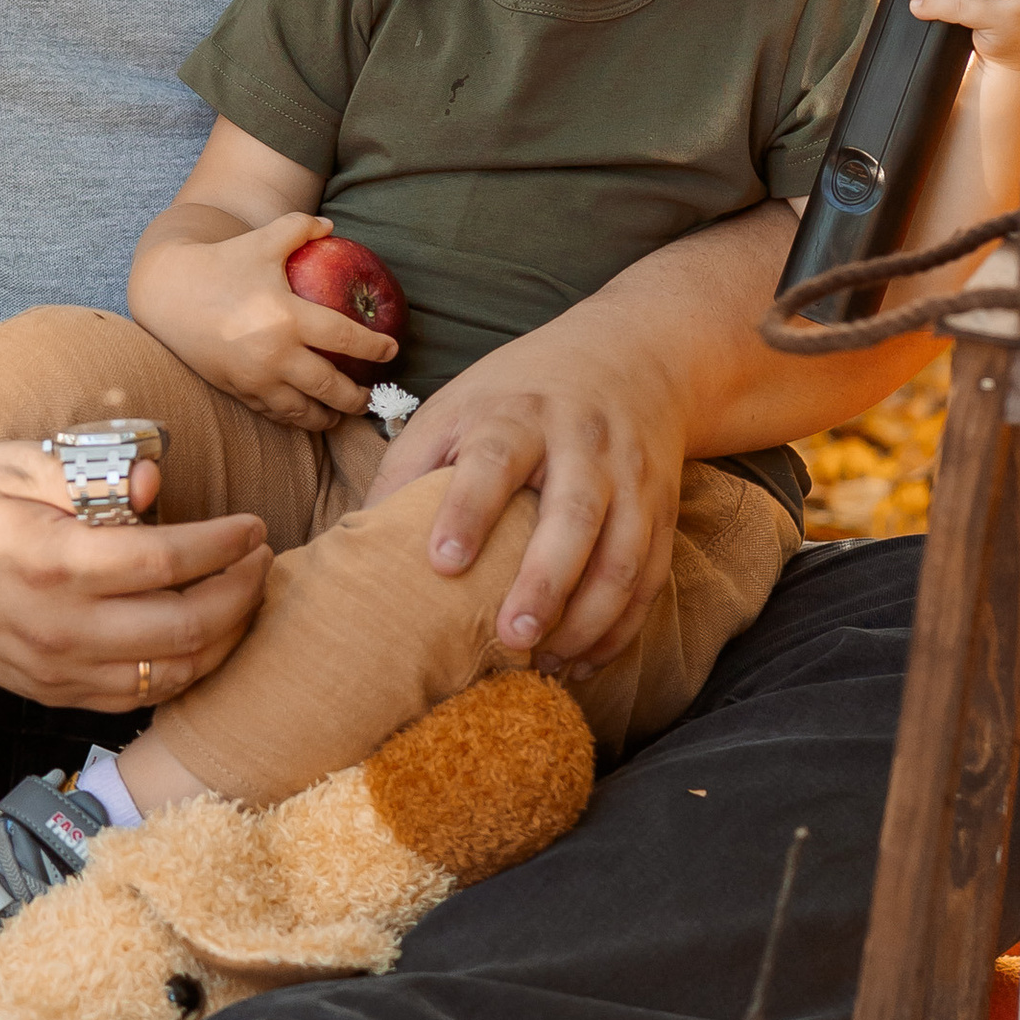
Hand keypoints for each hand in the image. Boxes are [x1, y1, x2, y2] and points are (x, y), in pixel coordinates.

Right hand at [0, 439, 270, 710]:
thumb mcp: (19, 462)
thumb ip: (93, 476)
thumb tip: (156, 484)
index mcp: (55, 563)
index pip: (169, 563)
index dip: (225, 546)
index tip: (254, 526)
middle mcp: (58, 629)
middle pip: (185, 628)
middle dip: (241, 593)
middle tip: (262, 558)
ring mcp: (53, 671)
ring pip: (169, 676)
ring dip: (224, 640)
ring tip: (243, 596)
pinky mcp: (47, 693)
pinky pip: (135, 699)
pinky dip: (182, 674)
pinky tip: (201, 638)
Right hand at [130, 210, 398, 425]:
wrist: (168, 294)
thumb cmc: (221, 264)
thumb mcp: (262, 240)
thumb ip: (299, 228)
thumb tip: (332, 227)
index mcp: (287, 316)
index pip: (344, 338)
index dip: (373, 347)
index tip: (391, 351)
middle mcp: (274, 353)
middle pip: (329, 386)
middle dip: (356, 397)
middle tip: (370, 396)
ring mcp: (255, 378)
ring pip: (302, 411)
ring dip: (328, 417)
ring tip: (341, 413)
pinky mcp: (237, 390)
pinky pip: (273, 414)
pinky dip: (295, 418)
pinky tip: (306, 414)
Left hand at [368, 300, 685, 673]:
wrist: (632, 355)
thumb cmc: (520, 393)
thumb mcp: (457, 405)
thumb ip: (409, 466)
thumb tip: (358, 540)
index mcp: (518, 414)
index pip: (494, 459)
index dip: (468, 510)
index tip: (442, 564)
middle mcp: (582, 443)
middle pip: (572, 514)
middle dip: (544, 581)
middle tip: (510, 635)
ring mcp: (631, 478)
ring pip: (623, 555)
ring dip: (589, 618)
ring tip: (547, 664)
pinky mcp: (661, 510)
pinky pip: (650, 577)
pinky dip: (620, 627)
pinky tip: (582, 661)